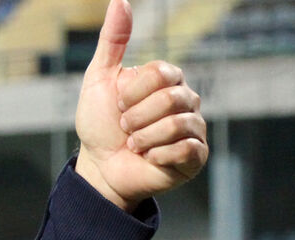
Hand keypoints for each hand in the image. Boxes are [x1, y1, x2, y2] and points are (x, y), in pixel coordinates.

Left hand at [74, 0, 207, 211]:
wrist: (99, 167)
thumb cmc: (100, 123)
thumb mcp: (99, 78)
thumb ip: (113, 41)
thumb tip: (120, 0)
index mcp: (168, 79)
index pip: (161, 73)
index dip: (133, 93)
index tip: (119, 104)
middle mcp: (187, 100)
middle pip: (170, 99)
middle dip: (136, 118)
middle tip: (125, 129)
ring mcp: (194, 128)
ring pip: (176, 125)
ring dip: (144, 138)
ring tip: (134, 145)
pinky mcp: (195, 156)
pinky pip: (185, 149)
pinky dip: (157, 156)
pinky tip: (148, 159)